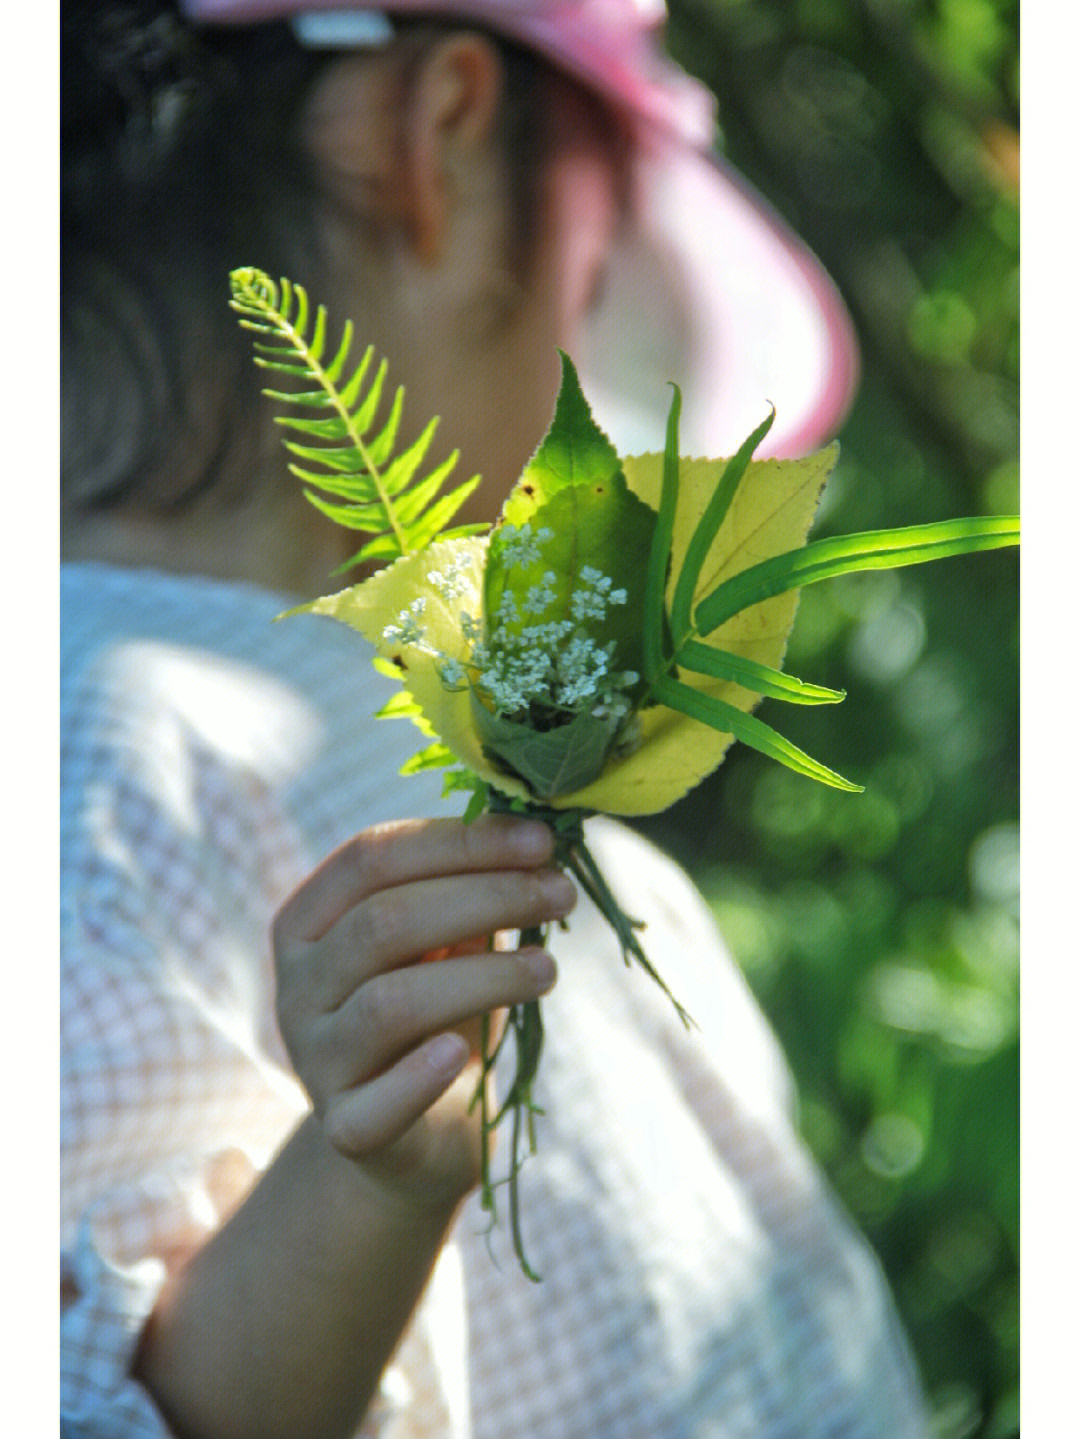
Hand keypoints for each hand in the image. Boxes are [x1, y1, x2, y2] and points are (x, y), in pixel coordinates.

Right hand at [272, 814, 575, 1210]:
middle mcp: (297, 985)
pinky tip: (462, 1051)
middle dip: (484, 897)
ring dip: (481, 976)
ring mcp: (314, 1060)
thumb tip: (536, 833)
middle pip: (383, 921)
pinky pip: (376, 1106)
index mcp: (309, 920)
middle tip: (560, 894)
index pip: (371, 857)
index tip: (541, 840)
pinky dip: (420, 1076)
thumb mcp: (448, 940)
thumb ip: (470, 888)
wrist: (420, 1129)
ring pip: (389, 1003)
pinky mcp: (345, 1130)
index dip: (460, 842)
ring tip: (548, 968)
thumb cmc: (439, 1008)